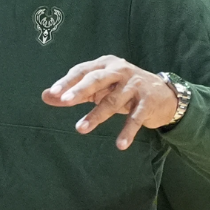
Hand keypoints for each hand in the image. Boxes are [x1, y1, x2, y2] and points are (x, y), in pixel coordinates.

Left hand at [42, 55, 178, 149]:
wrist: (164, 94)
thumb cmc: (123, 89)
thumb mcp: (99, 89)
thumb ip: (73, 93)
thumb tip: (46, 97)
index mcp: (105, 64)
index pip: (82, 71)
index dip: (67, 81)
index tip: (53, 93)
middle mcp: (120, 71)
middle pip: (97, 79)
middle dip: (80, 90)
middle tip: (64, 101)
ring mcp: (135, 85)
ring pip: (113, 101)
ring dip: (96, 115)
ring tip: (80, 129)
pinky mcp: (148, 101)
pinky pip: (135, 118)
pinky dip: (127, 131)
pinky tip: (120, 145)